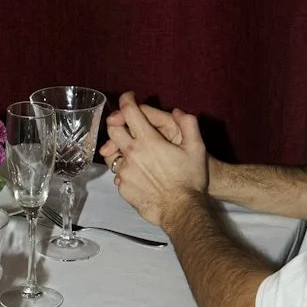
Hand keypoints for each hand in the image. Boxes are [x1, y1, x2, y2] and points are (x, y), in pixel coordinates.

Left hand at [107, 91, 208, 228]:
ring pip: (110, 151)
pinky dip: (124, 168)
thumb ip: (188, 124)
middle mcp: (131, 153)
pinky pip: (117, 172)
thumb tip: (177, 111)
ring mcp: (124, 171)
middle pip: (112, 129)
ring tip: (129, 148)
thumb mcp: (196, 148)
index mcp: (148, 141)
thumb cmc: (190, 179)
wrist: (181, 210)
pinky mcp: (122, 186)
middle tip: (127, 123)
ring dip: (116, 145)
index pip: (129, 112)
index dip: (127, 100)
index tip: (128, 97)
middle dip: (118, 121)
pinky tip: (136, 170)